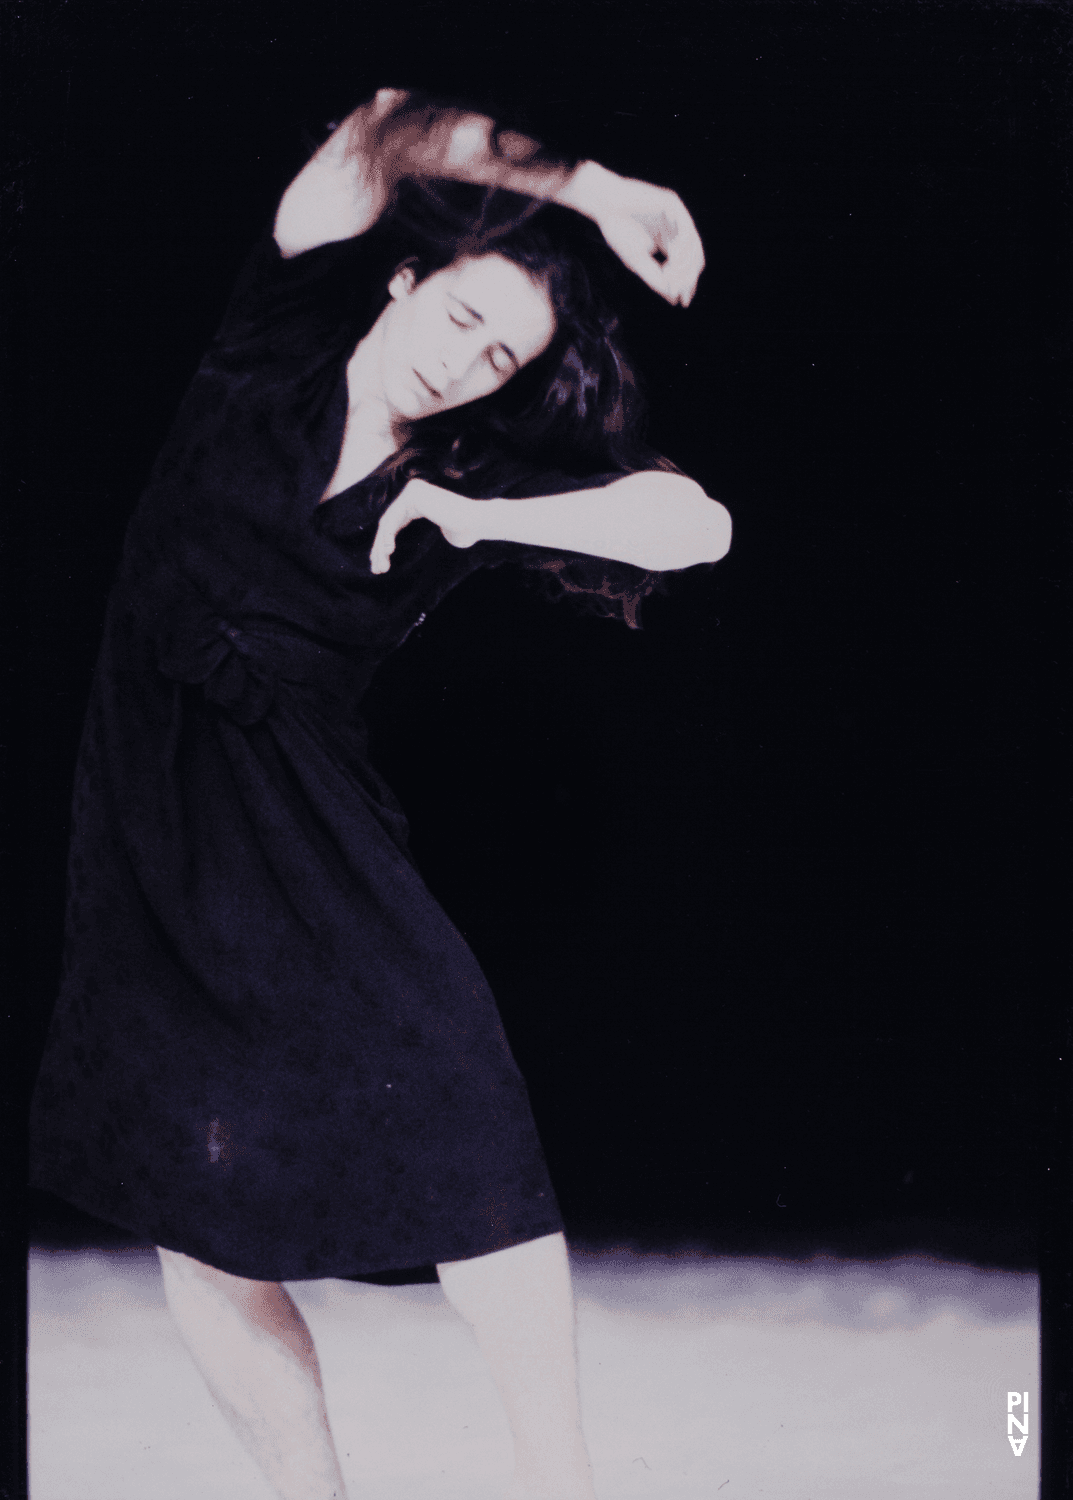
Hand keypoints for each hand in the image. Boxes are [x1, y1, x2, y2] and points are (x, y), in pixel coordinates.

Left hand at [369, 479, 483, 574]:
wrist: (477, 522)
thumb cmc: (465, 531)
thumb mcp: (439, 534)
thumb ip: (422, 536)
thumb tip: (407, 548)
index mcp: (418, 501)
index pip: (394, 524)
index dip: (384, 545)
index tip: (380, 566)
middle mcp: (412, 492)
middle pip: (388, 524)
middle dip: (379, 548)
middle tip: (377, 569)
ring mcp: (412, 491)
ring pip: (387, 523)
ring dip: (380, 547)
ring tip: (381, 566)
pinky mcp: (412, 495)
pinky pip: (393, 518)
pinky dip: (387, 536)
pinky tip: (388, 551)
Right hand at [557, 161, 705, 306]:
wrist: (605, 204)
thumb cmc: (617, 231)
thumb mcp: (637, 261)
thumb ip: (656, 278)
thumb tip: (674, 298)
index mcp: (668, 241)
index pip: (685, 265)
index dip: (686, 285)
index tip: (682, 303)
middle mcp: (676, 229)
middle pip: (694, 257)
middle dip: (687, 278)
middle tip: (676, 291)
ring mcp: (676, 215)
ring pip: (693, 246)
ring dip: (683, 265)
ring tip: (669, 276)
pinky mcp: (672, 204)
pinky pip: (686, 229)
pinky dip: (682, 247)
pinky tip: (672, 258)